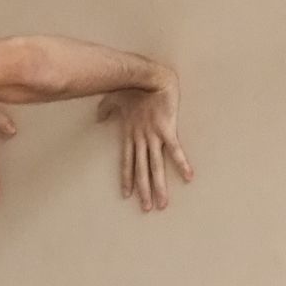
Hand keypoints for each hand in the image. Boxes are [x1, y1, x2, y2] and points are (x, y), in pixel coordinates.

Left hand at [95, 69, 193, 210]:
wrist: (145, 76)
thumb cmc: (129, 86)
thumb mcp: (112, 100)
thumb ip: (105, 110)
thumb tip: (98, 117)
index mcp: (130, 135)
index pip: (127, 162)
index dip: (127, 178)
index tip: (127, 194)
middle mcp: (141, 140)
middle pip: (142, 170)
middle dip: (144, 190)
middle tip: (146, 208)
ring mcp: (153, 136)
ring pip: (156, 166)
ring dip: (159, 186)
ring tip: (162, 203)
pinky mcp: (167, 130)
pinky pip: (175, 150)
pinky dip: (181, 164)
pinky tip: (188, 177)